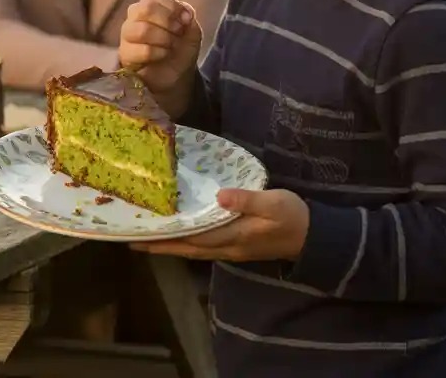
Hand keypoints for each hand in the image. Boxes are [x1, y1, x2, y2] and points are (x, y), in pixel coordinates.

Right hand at [119, 0, 202, 99]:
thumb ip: (188, 17)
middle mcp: (135, 15)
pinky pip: (141, 50)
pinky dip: (158, 53)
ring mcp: (127, 34)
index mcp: (150, 3)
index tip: (186, 21)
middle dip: (168, 22)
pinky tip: (163, 55)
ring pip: (142, 29)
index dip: (173, 7)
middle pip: (146, 8)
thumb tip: (186, 13)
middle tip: (178, 33)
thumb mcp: (192, 30)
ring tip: (171, 46)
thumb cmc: (181, 47)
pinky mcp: (125, 54)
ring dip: (163, 38)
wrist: (177, 74)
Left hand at [131, 188, 309, 261]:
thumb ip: (247, 199)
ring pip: (194, 249)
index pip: (192, 239)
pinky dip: (186, 242)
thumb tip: (219, 196)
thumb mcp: (274, 202)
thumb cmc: (292, 216)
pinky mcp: (235, 244)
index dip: (167, 239)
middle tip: (133, 241)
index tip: (142, 236)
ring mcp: (231, 248)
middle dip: (161, 246)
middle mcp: (227, 246)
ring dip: (171, 245)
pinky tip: (180, 234)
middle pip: (187, 248)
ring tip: (149, 238)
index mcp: (233, 236)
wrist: (313, 236)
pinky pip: (203, 246)